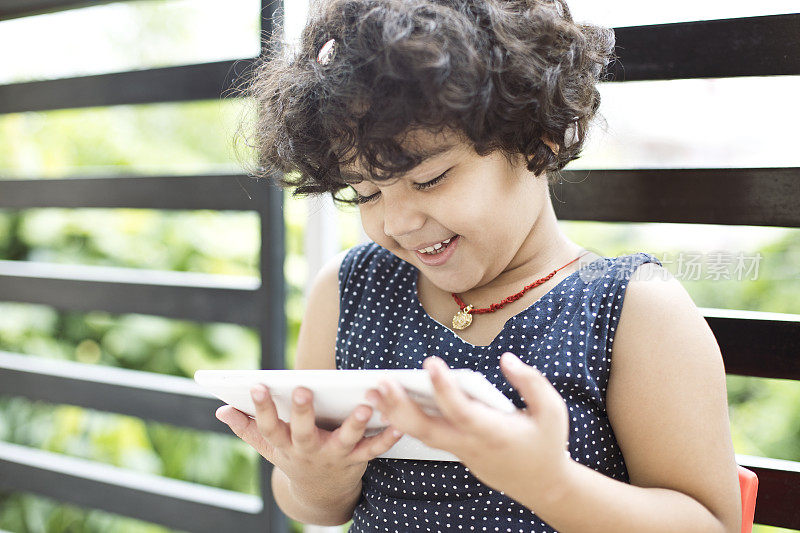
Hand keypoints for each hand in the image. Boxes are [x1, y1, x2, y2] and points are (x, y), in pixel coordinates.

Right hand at [215, 384, 403, 500]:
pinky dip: (386, 438)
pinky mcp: (357, 460)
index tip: (256, 385)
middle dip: (302, 412)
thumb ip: (247, 428)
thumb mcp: (269, 447)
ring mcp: (334, 456)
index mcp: (285, 445)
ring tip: (364, 404)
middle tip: (303, 389)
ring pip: (345, 440)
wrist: (320, 495)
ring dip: (355, 423)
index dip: (261, 408)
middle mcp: (308, 451)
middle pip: (303, 432)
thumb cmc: (293, 458)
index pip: (268, 426)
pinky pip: (373, 450)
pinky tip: (397, 423)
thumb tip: (221, 409)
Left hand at [365, 352, 571, 502]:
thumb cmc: (547, 442)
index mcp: (494, 432)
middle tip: (381, 382)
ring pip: (421, 435)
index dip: (445, 389)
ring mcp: (460, 450)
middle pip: (429, 429)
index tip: (430, 363)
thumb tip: (506, 358)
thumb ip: (530, 382)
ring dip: (395, 413)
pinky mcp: (455, 450)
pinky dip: (404, 422)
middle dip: (402, 407)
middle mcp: (471, 444)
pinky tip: (387, 405)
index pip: (463, 411)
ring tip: (372, 390)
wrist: (542, 484)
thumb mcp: (553, 410)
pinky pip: (425, 437)